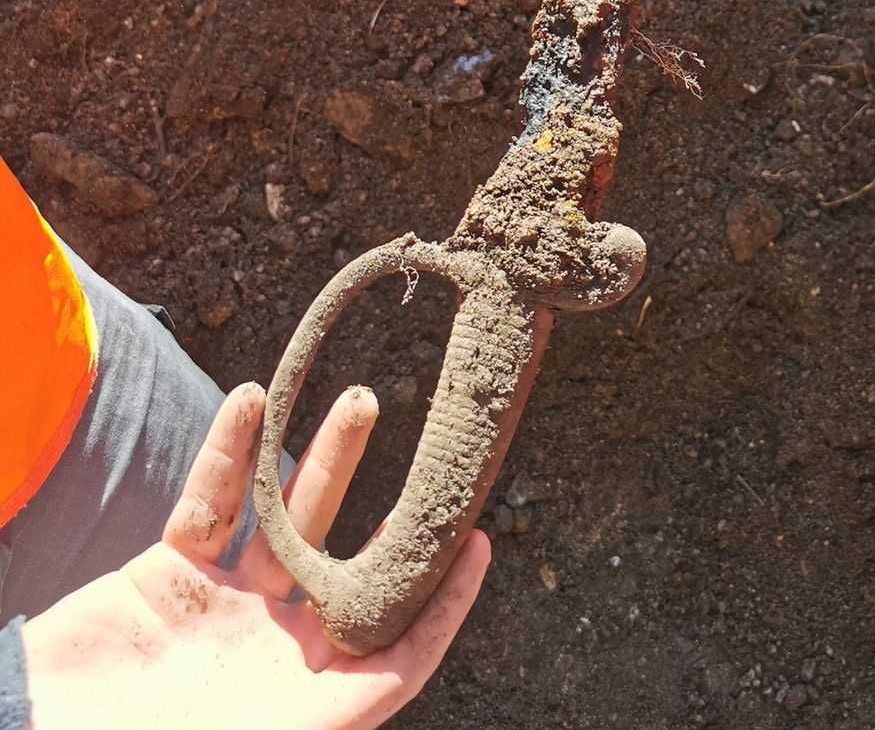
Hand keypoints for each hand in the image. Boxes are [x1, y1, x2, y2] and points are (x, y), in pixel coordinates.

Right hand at [22, 382, 489, 729]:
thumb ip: (340, 708)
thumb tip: (396, 680)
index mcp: (307, 698)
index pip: (396, 650)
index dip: (443, 602)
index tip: (482, 541)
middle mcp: (275, 646)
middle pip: (350, 563)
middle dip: (393, 508)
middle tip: (430, 444)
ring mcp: (223, 602)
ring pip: (288, 516)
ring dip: (324, 457)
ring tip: (362, 399)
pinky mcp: (168, 570)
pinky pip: (210, 500)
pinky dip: (229, 452)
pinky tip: (252, 399)